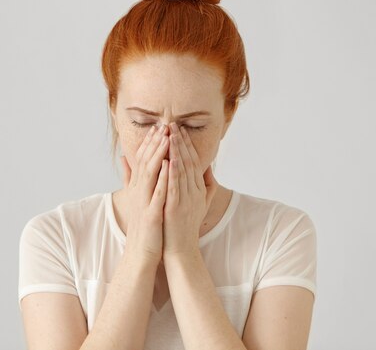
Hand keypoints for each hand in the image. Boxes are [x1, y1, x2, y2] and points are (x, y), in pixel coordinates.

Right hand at [119, 124, 169, 264]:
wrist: (140, 253)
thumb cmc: (143, 226)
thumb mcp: (134, 198)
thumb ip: (130, 177)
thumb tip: (124, 158)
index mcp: (138, 188)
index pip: (142, 160)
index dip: (149, 142)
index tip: (158, 127)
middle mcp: (139, 192)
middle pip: (145, 162)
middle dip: (155, 143)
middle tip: (164, 125)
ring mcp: (144, 202)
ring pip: (150, 173)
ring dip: (158, 155)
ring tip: (167, 138)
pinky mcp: (152, 214)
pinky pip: (158, 193)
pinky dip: (163, 179)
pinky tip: (170, 166)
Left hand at [162, 122, 217, 255]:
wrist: (181, 250)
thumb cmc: (185, 226)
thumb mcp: (199, 203)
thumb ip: (204, 185)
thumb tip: (206, 167)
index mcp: (198, 189)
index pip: (194, 161)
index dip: (187, 144)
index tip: (179, 129)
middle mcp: (194, 192)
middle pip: (189, 162)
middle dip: (181, 142)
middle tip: (174, 124)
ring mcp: (186, 200)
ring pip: (183, 171)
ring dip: (177, 152)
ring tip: (171, 136)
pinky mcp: (176, 208)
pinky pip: (175, 188)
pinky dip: (173, 174)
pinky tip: (169, 161)